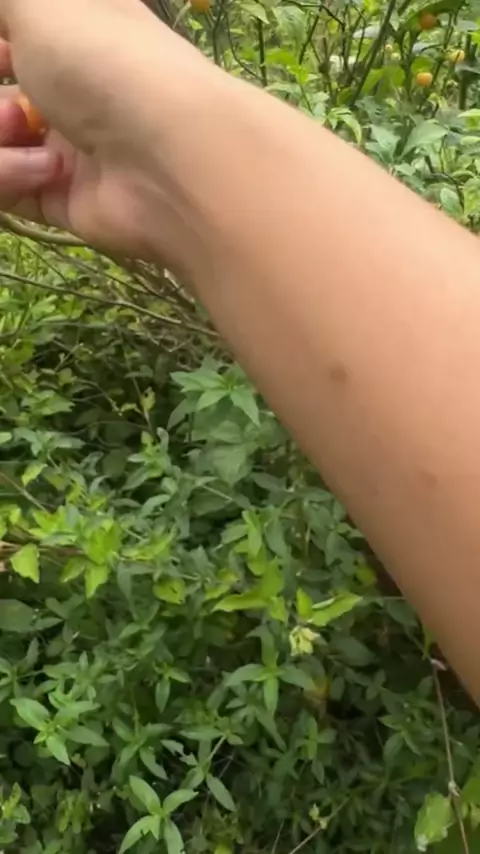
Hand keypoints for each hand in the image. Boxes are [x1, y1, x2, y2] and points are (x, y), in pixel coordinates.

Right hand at [0, 0, 215, 260]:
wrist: (166, 160)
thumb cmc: (105, 63)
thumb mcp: (41, 2)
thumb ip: (8, 4)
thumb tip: (3, 18)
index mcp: (81, 33)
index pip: (21, 37)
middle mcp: (76, 89)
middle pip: (4, 99)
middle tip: (9, 105)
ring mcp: (70, 148)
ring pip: (0, 143)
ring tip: (20, 131)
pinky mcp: (66, 201)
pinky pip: (11, 191)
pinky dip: (9, 177)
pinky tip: (42, 172)